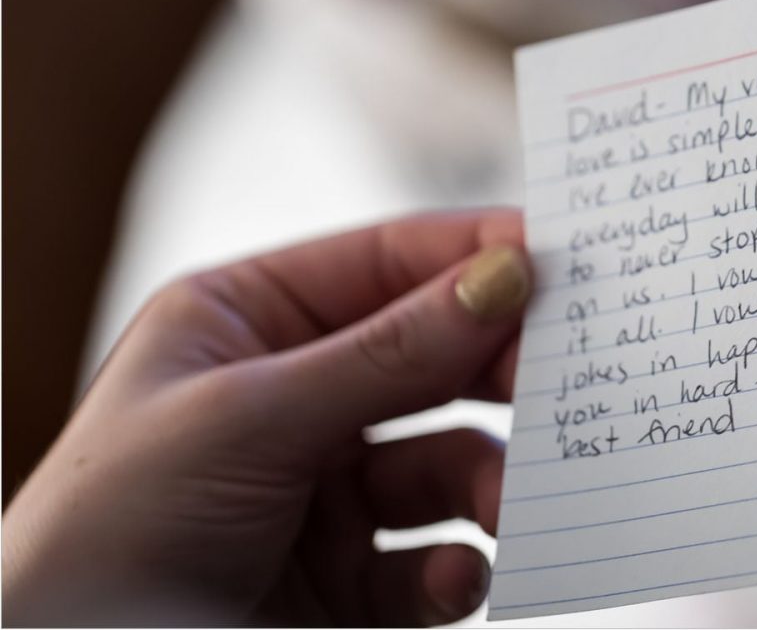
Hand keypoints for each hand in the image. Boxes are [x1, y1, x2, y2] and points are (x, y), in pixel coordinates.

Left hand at [2, 208, 532, 625]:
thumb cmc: (109, 532)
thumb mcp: (252, 418)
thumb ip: (391, 352)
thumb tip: (506, 276)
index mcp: (249, 324)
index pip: (386, 264)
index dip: (475, 255)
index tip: (565, 257)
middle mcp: (294, 398)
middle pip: (433, 361)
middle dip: (498, 374)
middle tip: (567, 378)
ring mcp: (322, 491)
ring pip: (449, 463)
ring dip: (491, 481)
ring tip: (512, 500)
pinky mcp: (345, 580)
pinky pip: (435, 558)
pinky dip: (459, 566)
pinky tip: (453, 575)